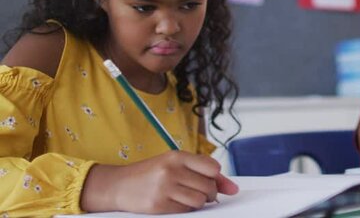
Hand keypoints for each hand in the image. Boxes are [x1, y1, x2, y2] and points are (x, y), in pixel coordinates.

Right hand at [81, 150, 238, 213]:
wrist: (118, 185)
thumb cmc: (151, 173)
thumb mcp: (175, 164)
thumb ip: (204, 172)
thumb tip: (233, 188)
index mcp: (177, 156)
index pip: (213, 167)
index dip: (216, 178)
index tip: (210, 180)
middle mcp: (171, 170)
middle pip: (209, 187)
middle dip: (210, 193)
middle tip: (200, 193)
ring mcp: (164, 188)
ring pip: (200, 201)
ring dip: (199, 203)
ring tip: (188, 198)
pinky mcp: (158, 205)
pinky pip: (186, 212)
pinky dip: (186, 210)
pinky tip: (176, 203)